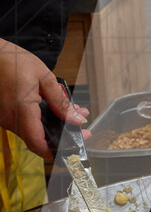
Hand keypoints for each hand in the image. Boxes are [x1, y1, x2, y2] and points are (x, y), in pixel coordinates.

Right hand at [0, 41, 87, 159]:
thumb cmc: (13, 61)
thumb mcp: (44, 78)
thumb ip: (60, 102)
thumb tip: (76, 120)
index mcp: (22, 111)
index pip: (38, 144)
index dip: (57, 150)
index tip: (74, 146)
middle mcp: (10, 119)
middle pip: (38, 138)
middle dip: (62, 133)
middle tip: (82, 124)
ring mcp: (5, 118)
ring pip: (33, 130)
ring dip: (54, 124)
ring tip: (74, 111)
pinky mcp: (4, 114)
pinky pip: (25, 122)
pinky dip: (42, 118)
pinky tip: (56, 107)